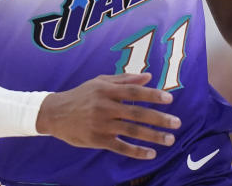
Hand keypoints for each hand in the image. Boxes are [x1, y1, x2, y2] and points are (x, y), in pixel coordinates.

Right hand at [35, 72, 180, 159]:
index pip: (134, 92)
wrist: (54, 113)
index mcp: (106, 90)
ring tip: (169, 140)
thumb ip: (124, 79)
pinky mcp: (97, 140)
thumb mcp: (100, 82)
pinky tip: (150, 154)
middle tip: (177, 123)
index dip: (152, 95)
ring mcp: (101, 124)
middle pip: (136, 113)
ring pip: (131, 131)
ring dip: (152, 136)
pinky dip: (136, 151)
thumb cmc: (81, 95)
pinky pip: (120, 147)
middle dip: (159, 118)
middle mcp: (105, 107)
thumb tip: (149, 77)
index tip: (169, 99)